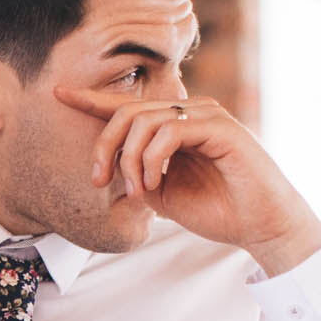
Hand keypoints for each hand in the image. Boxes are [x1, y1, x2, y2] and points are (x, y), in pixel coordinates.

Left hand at [55, 86, 320, 275]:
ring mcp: (207, 115)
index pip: (129, 106)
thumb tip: (110, 165)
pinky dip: (153, 158)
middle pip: (128, 110)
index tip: (59, 94)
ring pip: (145, 119)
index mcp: (176, 125)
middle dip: (104, 145)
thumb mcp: (162, 194)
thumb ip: (136, 173)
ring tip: (140, 191)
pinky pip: (170, 130)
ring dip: (130, 160)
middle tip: (98, 181)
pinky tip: (156, 182)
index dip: (92, 99)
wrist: (262, 227)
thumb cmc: (218, 211)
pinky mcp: (221, 127)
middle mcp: (190, 112)